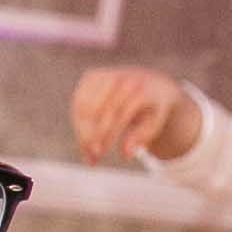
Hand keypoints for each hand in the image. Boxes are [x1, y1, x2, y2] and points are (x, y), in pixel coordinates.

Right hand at [68, 66, 196, 164]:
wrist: (150, 83)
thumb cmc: (152, 110)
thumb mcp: (154, 124)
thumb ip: (141, 137)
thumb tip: (126, 153)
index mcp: (142, 89)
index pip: (120, 113)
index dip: (107, 134)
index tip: (99, 153)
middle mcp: (123, 79)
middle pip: (100, 110)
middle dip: (92, 135)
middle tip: (92, 157)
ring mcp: (106, 75)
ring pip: (84, 106)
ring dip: (81, 131)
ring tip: (86, 151)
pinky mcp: (92, 76)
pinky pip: (78, 101)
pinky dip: (77, 121)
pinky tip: (82, 138)